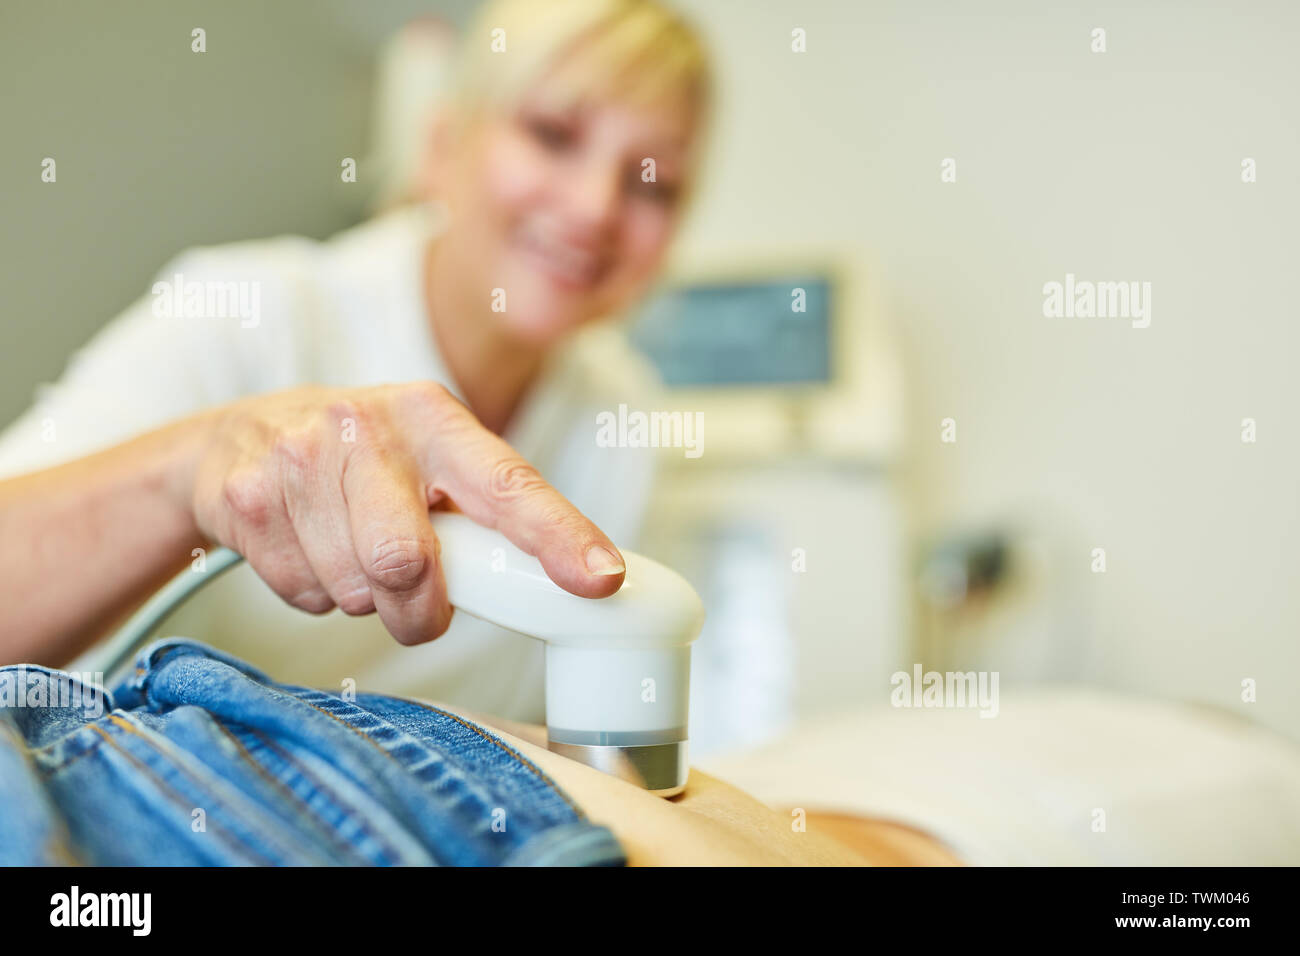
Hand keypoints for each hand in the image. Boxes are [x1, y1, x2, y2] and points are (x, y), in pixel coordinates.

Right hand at [186, 383, 624, 644]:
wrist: (233, 438)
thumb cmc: (361, 461)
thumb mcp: (425, 459)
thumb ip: (482, 510)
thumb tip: (565, 582)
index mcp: (432, 416)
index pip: (509, 483)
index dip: (558, 536)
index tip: (600, 580)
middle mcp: (365, 426)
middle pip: (406, 563)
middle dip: (418, 608)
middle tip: (414, 599)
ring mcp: (297, 457)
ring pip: (354, 588)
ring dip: (362, 597)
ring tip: (348, 549)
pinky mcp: (244, 496)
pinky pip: (301, 593)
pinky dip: (313, 592)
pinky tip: (306, 545)